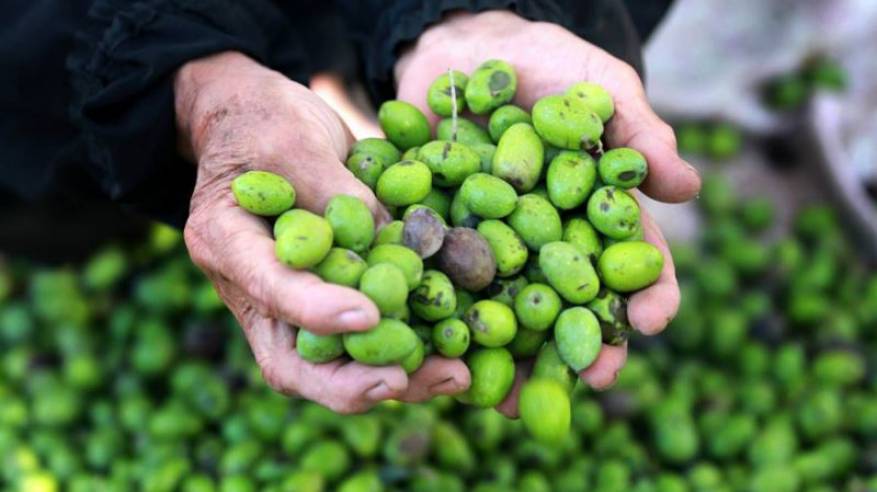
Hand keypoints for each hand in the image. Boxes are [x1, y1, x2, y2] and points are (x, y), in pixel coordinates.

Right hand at [175, 52, 469, 412]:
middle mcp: (250, 290)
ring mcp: (285, 307)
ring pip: (330, 367)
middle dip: (350, 383)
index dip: (314, 308)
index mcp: (224, 240)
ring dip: (392, 379)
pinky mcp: (323, 304)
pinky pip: (359, 345)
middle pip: (290, 362)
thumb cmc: (268, 120)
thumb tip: (398, 249)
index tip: (369, 314)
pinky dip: (404, 354)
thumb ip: (341, 194)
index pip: (268, 287)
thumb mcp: (300, 137)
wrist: (258, 123)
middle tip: (407, 381)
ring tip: (453, 375)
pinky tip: (453, 356)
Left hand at [395, 12, 700, 414]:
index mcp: (596, 214)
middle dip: (585, 347)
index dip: (647, 295)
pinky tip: (448, 356)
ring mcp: (497, 247)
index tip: (653, 322)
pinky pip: (446, 288)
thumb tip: (688, 186)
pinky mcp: (444, 242)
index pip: (631, 263)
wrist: (465, 48)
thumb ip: (636, 131)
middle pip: (573, 306)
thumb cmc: (546, 65)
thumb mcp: (597, 86)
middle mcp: (550, 242)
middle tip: (593, 380)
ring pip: (511, 313)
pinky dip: (447, 323)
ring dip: (517, 359)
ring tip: (518, 398)